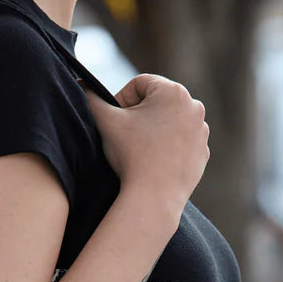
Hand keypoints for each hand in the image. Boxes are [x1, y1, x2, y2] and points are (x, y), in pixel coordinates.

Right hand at [82, 74, 209, 218]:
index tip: (116, 120)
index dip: (121, 100)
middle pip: (157, 102)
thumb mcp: (106, 121)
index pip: (139, 84)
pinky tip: (154, 161)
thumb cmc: (131, 156)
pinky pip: (180, 143)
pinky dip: (167, 148)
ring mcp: (201, 131)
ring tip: (140, 150)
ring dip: (154, 131)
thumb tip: (80, 84)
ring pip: (170, 122)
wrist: (154, 197)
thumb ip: (91, 98)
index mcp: (173, 91)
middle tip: (126, 136)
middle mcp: (194, 106)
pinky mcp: (202, 153)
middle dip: (140, 115)